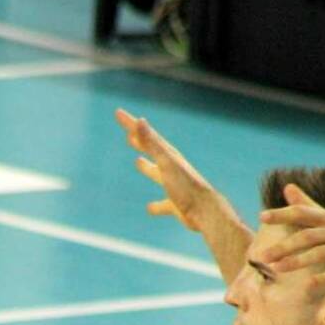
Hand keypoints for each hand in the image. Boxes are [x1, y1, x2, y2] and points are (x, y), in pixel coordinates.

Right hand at [114, 107, 226, 233]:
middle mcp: (172, 168)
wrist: (206, 211)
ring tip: (137, 161)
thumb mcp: (166, 162)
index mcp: (169, 156)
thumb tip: (139, 121)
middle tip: (129, 134)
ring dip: (147, 167)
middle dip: (140, 141)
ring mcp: (174, 185)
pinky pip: (163, 203)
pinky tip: (149, 208)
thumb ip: (152, 143)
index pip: (147, 135)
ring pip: (157, 173)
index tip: (118, 113)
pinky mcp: (176, 204)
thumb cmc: (185, 186)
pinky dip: (155, 205)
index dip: (131, 124)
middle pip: (153, 151)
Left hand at [254, 185, 324, 288]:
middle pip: (310, 236)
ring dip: (298, 261)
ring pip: (323, 253)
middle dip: (285, 246)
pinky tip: (307, 286)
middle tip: (262, 256)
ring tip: (277, 269)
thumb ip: (309, 207)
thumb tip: (288, 187)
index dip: (284, 214)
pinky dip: (324, 279)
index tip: (262, 216)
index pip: (305, 213)